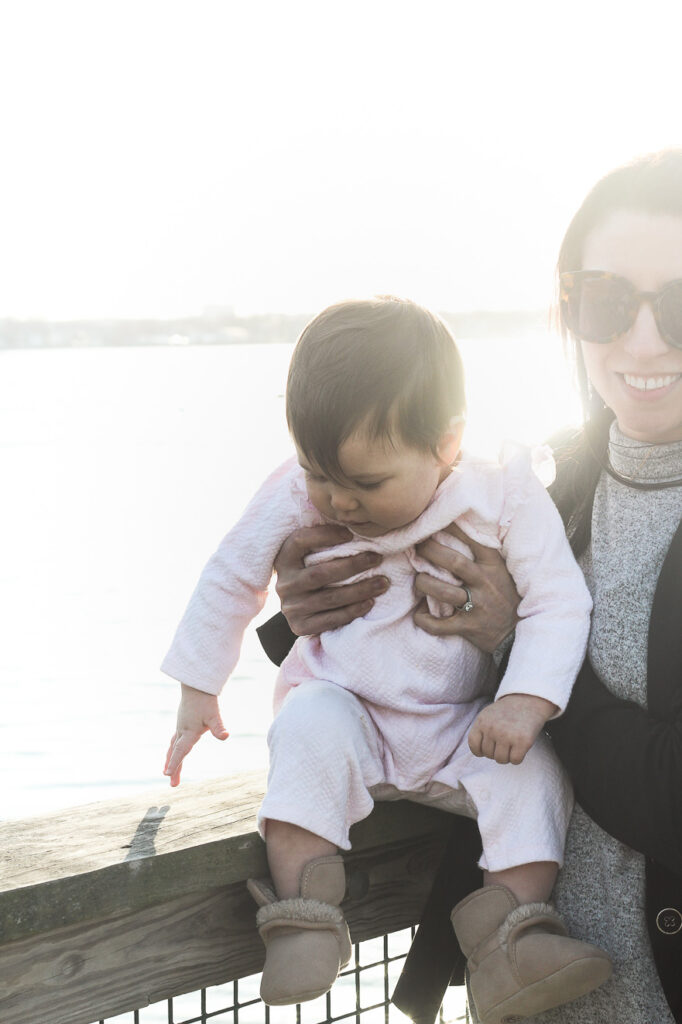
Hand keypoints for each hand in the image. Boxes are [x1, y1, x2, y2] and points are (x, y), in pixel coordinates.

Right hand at [164, 684, 228, 786]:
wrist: (196, 686)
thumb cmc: (205, 700)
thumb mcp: (214, 715)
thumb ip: (218, 727)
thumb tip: (225, 736)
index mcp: (189, 732)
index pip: (180, 751)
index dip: (174, 763)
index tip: (168, 775)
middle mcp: (182, 731)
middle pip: (175, 752)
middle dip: (173, 768)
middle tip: (172, 784)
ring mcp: (180, 726)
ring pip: (173, 747)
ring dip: (170, 759)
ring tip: (167, 771)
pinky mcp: (182, 722)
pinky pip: (175, 739)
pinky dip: (173, 749)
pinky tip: (174, 751)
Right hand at [274, 524, 388, 635]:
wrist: (298, 608)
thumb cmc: (312, 572)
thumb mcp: (308, 555)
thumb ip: (323, 542)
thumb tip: (355, 524)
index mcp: (284, 559)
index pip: (300, 541)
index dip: (324, 535)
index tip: (350, 534)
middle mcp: (285, 584)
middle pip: (320, 574)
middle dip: (352, 566)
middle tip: (376, 559)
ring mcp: (291, 607)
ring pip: (330, 598)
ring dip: (360, 590)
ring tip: (382, 582)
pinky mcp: (300, 626)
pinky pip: (330, 620)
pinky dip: (352, 611)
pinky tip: (369, 602)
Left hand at [413, 523, 519, 651]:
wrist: (517, 632)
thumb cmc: (504, 596)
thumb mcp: (501, 571)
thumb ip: (483, 555)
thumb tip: (458, 528)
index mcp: (493, 566)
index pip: (473, 540)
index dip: (453, 528)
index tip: (436, 519)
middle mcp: (485, 583)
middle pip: (454, 562)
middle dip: (430, 551)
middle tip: (416, 546)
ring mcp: (478, 605)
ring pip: (443, 592)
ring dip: (424, 584)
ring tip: (418, 579)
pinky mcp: (469, 627)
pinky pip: (441, 625)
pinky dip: (425, 621)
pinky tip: (419, 615)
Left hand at [468, 694, 557, 763]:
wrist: (528, 700)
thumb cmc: (507, 712)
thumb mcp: (488, 715)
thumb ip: (481, 731)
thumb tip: (479, 753)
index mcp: (482, 721)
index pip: (474, 746)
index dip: (481, 750)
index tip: (490, 746)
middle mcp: (492, 728)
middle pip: (489, 755)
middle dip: (497, 751)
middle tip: (505, 740)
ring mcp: (507, 735)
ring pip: (501, 760)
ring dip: (507, 756)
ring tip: (512, 744)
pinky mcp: (522, 741)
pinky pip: (515, 761)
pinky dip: (518, 757)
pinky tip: (520, 747)